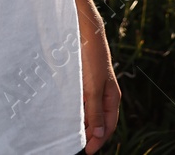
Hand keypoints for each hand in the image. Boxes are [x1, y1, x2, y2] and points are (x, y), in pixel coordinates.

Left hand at [77, 7, 120, 151]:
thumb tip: (98, 136)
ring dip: (80, 122)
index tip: (87, 151)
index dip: (98, 140)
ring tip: (67, 133)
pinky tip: (62, 113)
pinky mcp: (80, 80)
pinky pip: (78, 100)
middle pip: (97, 121)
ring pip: (86, 111)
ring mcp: (91, 87)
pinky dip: (73, 109)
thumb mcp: (92, 87)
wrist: (81, 30)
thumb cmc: (90, 57)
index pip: (108, 126)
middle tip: (75, 145)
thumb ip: (94, 111)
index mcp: (111, 97)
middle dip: (89, 134)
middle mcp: (103, 94)